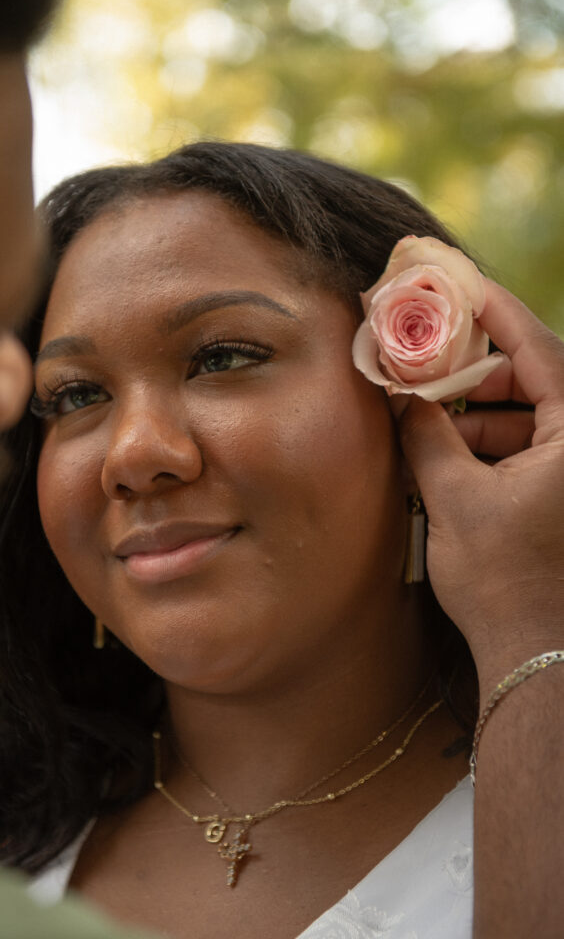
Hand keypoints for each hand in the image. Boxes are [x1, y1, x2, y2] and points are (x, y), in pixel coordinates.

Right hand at [395, 279, 563, 694]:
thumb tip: (399, 391)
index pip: (538, 347)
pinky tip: (453, 447)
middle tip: (428, 354)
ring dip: (484, 409)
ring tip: (429, 409)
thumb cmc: (503, 580)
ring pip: (537, 413)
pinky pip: (539, 445)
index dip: (492, 311)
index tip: (457, 284)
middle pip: (540, 376)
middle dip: (480, 368)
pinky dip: (499, 441)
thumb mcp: (455, 498)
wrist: (538, 655)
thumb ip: (427, 434)